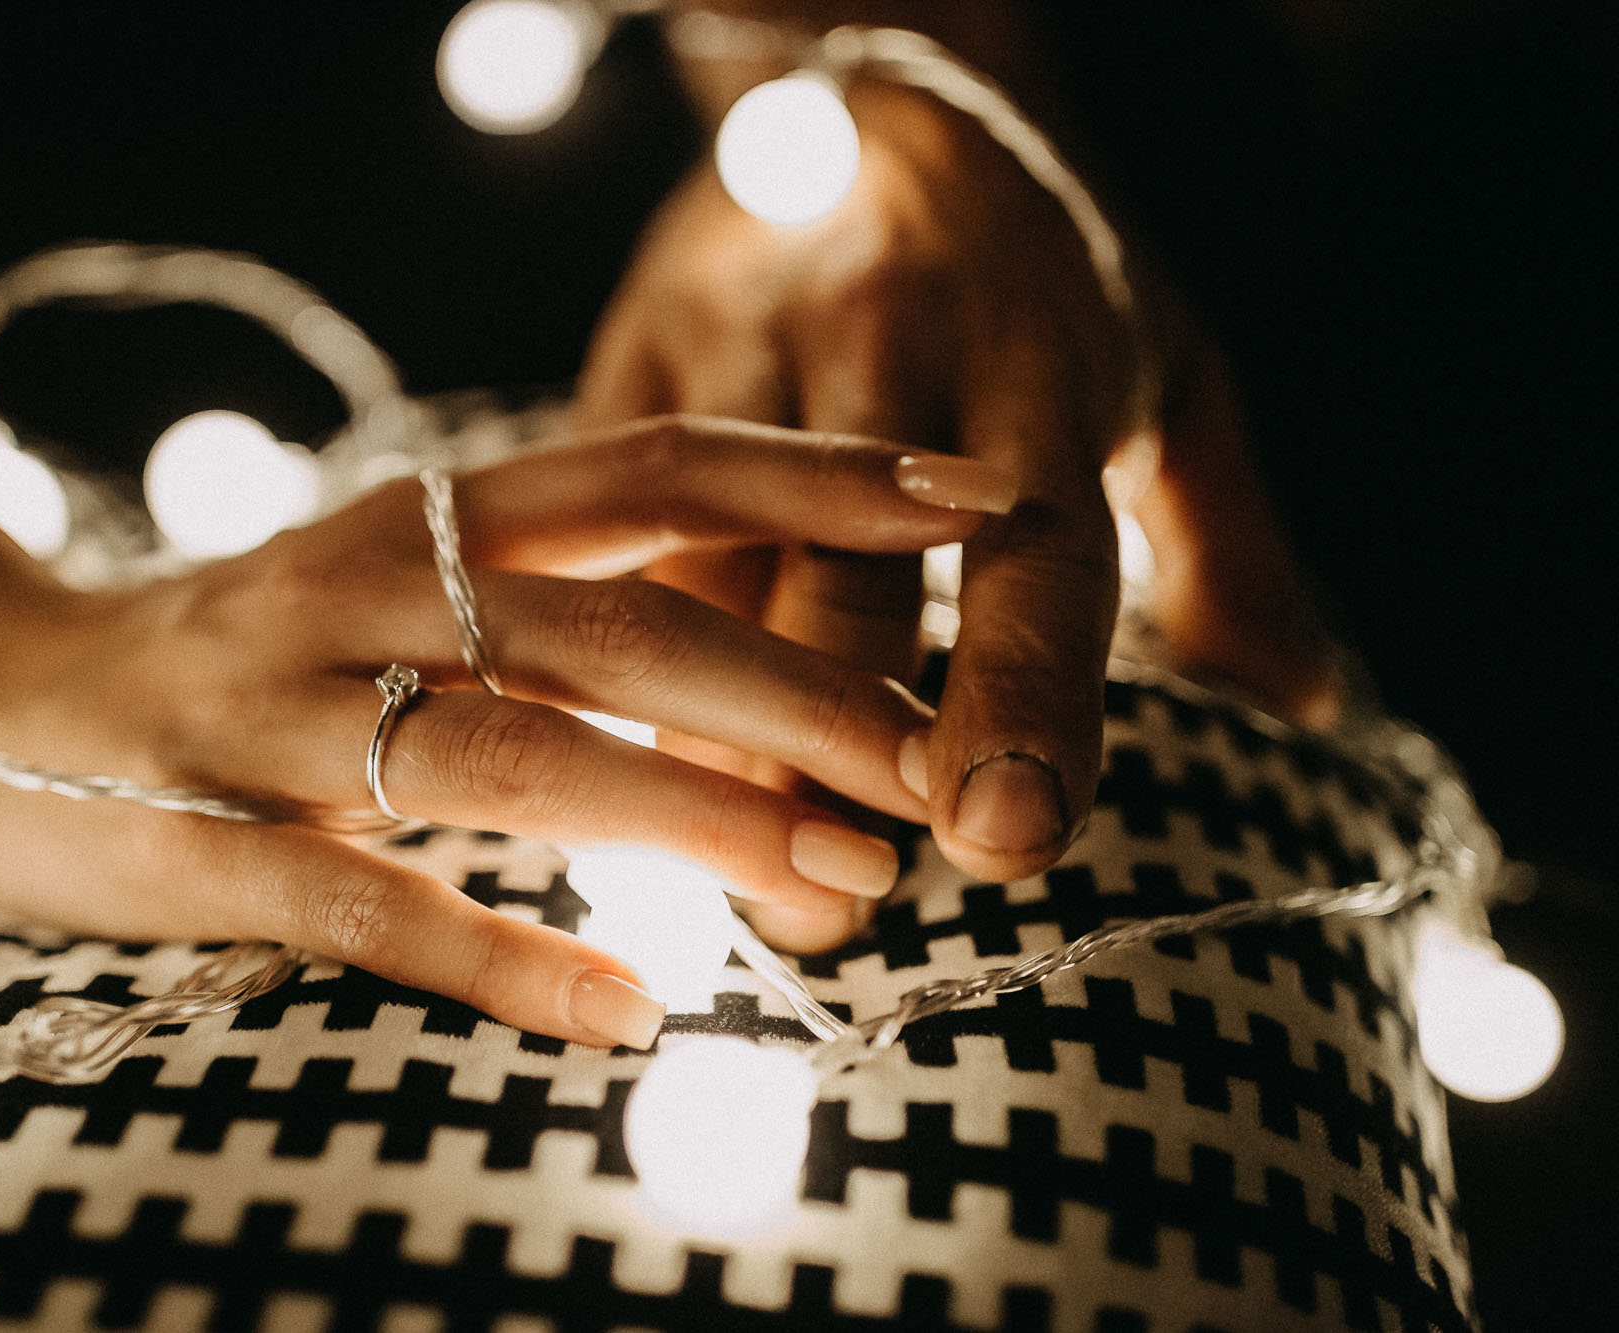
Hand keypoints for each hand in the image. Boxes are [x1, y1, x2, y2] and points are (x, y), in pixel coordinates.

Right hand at [0, 415, 1014, 1046]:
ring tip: (846, 875)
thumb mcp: (409, 591)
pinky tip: (629, 1009)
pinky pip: (370, 905)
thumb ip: (564, 610)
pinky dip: (503, 955)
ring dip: (695, 815)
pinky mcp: (207, 841)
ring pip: (515, 753)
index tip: (983, 501)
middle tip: (948, 760)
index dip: (822, 476)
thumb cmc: (255, 652)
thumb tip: (781, 680)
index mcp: (433, 512)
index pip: (657, 464)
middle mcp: (367, 583)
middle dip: (803, 687)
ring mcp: (282, 712)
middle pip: (619, 620)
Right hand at [577, 84, 1336, 947]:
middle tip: (832, 912)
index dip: (1025, 695)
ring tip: (727, 869)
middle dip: (831, 755)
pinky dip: (624, 642)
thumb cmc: (1035, 270)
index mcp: (1037, 366)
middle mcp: (888, 345)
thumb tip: (1308, 704)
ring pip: (700, 570)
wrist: (867, 100)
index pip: (1037, 554)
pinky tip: (638, 748)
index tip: (1004, 835)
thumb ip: (1229, 543)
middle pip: (844, 585)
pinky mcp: (633, 350)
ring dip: (710, 735)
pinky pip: (610, 525)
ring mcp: (744, 344)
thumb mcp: (1170, 371)